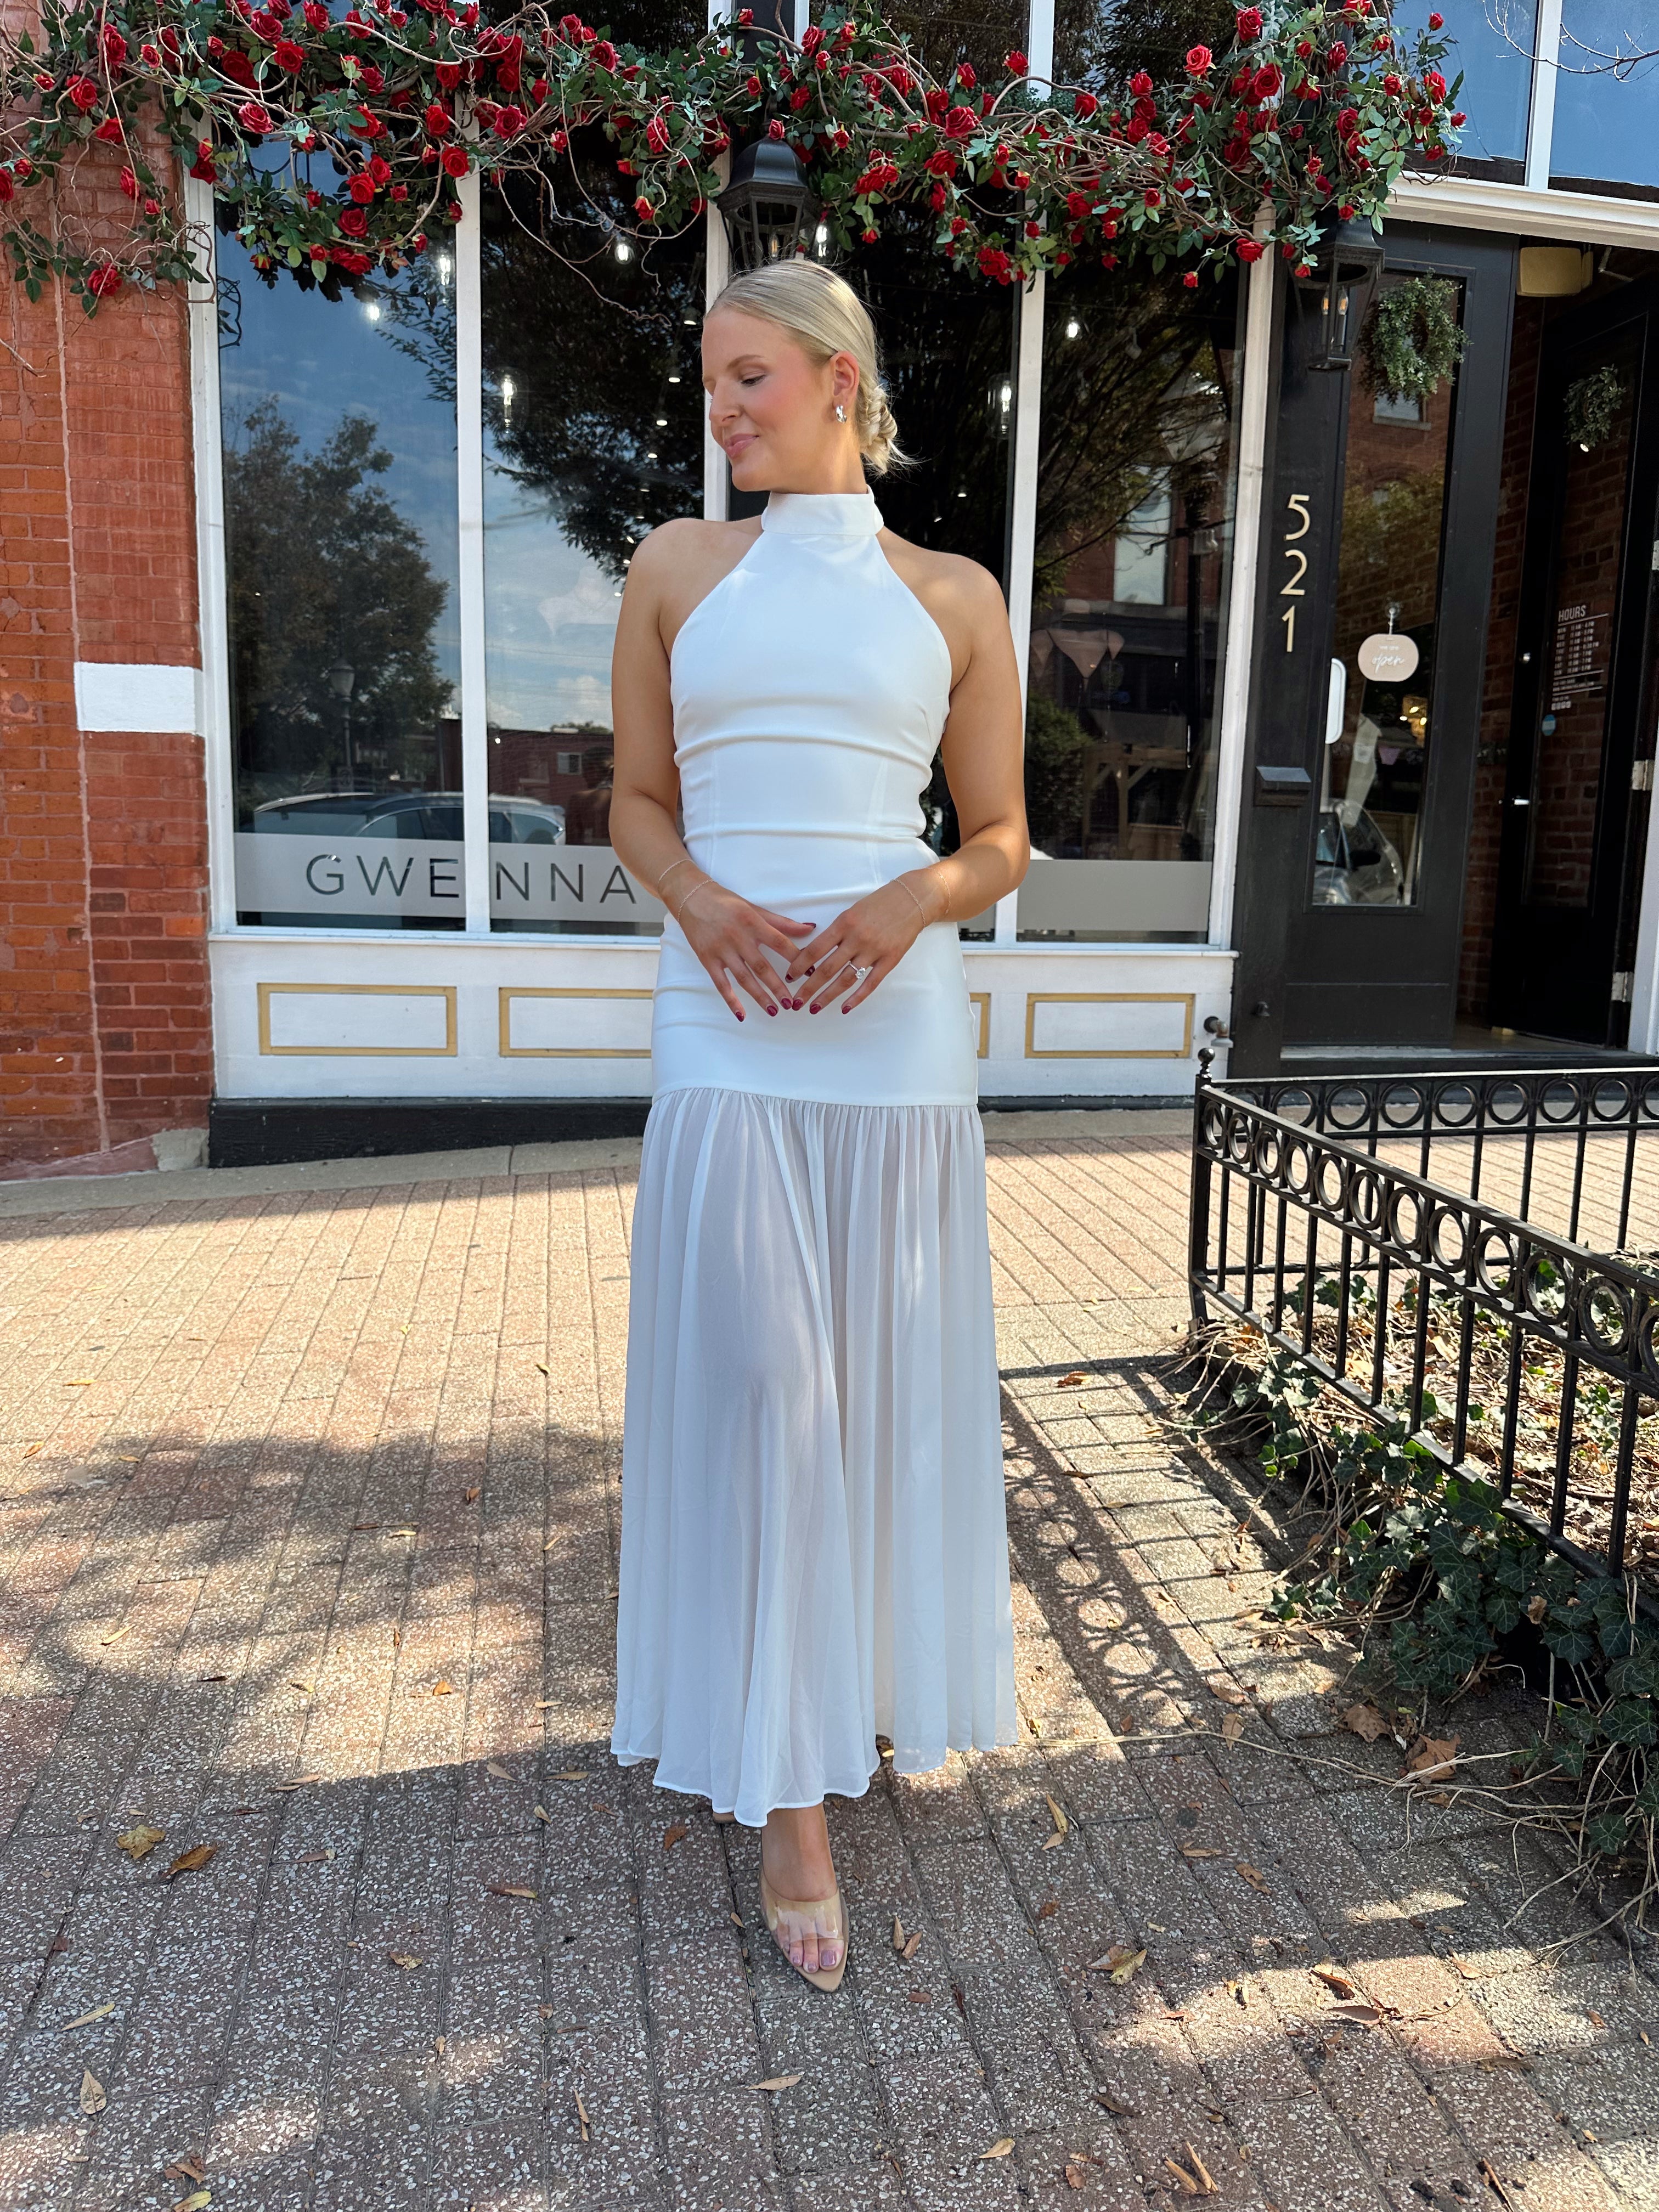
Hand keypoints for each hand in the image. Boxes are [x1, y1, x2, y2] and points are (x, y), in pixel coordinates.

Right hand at [676, 877, 814, 1020]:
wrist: (691, 898)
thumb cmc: (726, 902)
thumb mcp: (755, 908)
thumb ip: (782, 923)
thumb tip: (810, 928)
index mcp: (753, 922)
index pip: (780, 943)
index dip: (797, 959)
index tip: (811, 973)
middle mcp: (738, 937)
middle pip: (762, 966)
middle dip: (778, 986)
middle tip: (792, 1003)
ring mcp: (722, 950)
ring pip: (744, 978)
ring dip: (760, 996)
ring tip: (774, 1011)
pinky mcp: (707, 959)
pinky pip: (721, 983)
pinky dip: (731, 1000)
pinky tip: (742, 1014)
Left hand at [784, 874, 936, 1014]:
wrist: (912, 899)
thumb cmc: (879, 904)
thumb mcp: (851, 911)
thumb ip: (836, 932)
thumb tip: (814, 954)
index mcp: (844, 923)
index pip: (815, 949)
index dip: (800, 966)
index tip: (790, 978)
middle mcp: (857, 938)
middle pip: (826, 968)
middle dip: (808, 988)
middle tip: (796, 1002)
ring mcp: (874, 950)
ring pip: (846, 979)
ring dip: (827, 996)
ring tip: (814, 1008)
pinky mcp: (889, 960)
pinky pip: (870, 983)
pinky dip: (856, 998)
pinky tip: (844, 1008)